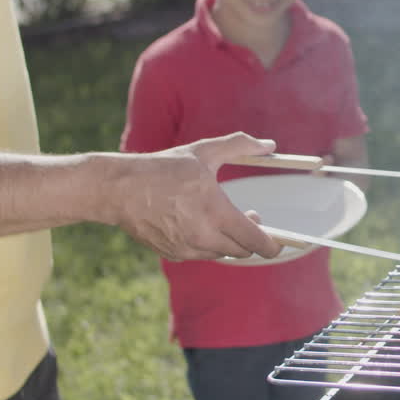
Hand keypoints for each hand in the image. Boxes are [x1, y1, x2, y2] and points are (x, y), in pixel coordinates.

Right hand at [106, 132, 282, 260]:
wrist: (118, 190)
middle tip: (250, 217)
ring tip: (223, 217)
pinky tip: (198, 223)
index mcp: (217, 214)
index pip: (256, 241)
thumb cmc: (163, 168)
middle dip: (251, 238)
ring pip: (221, 253)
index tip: (280, 243)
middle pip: (242, 251)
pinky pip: (200, 254)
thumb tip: (270, 145)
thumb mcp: (203, 152)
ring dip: (228, 240)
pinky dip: (206, 243)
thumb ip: (240, 145)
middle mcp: (204, 238)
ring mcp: (187, 250)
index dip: (273, 245)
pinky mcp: (173, 255)